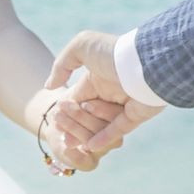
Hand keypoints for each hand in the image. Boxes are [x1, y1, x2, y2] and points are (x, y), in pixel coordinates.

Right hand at [37, 31, 159, 171]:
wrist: (143, 59)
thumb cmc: (111, 52)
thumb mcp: (81, 47)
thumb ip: (62, 64)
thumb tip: (50, 86)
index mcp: (99, 77)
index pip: (78, 97)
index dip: (67, 110)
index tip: (55, 121)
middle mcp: (112, 90)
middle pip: (89, 114)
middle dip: (75, 126)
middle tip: (62, 137)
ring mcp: (126, 103)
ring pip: (102, 123)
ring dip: (87, 132)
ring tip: (71, 144)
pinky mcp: (138, 114)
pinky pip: (119, 129)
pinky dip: (105, 137)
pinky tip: (90, 146)